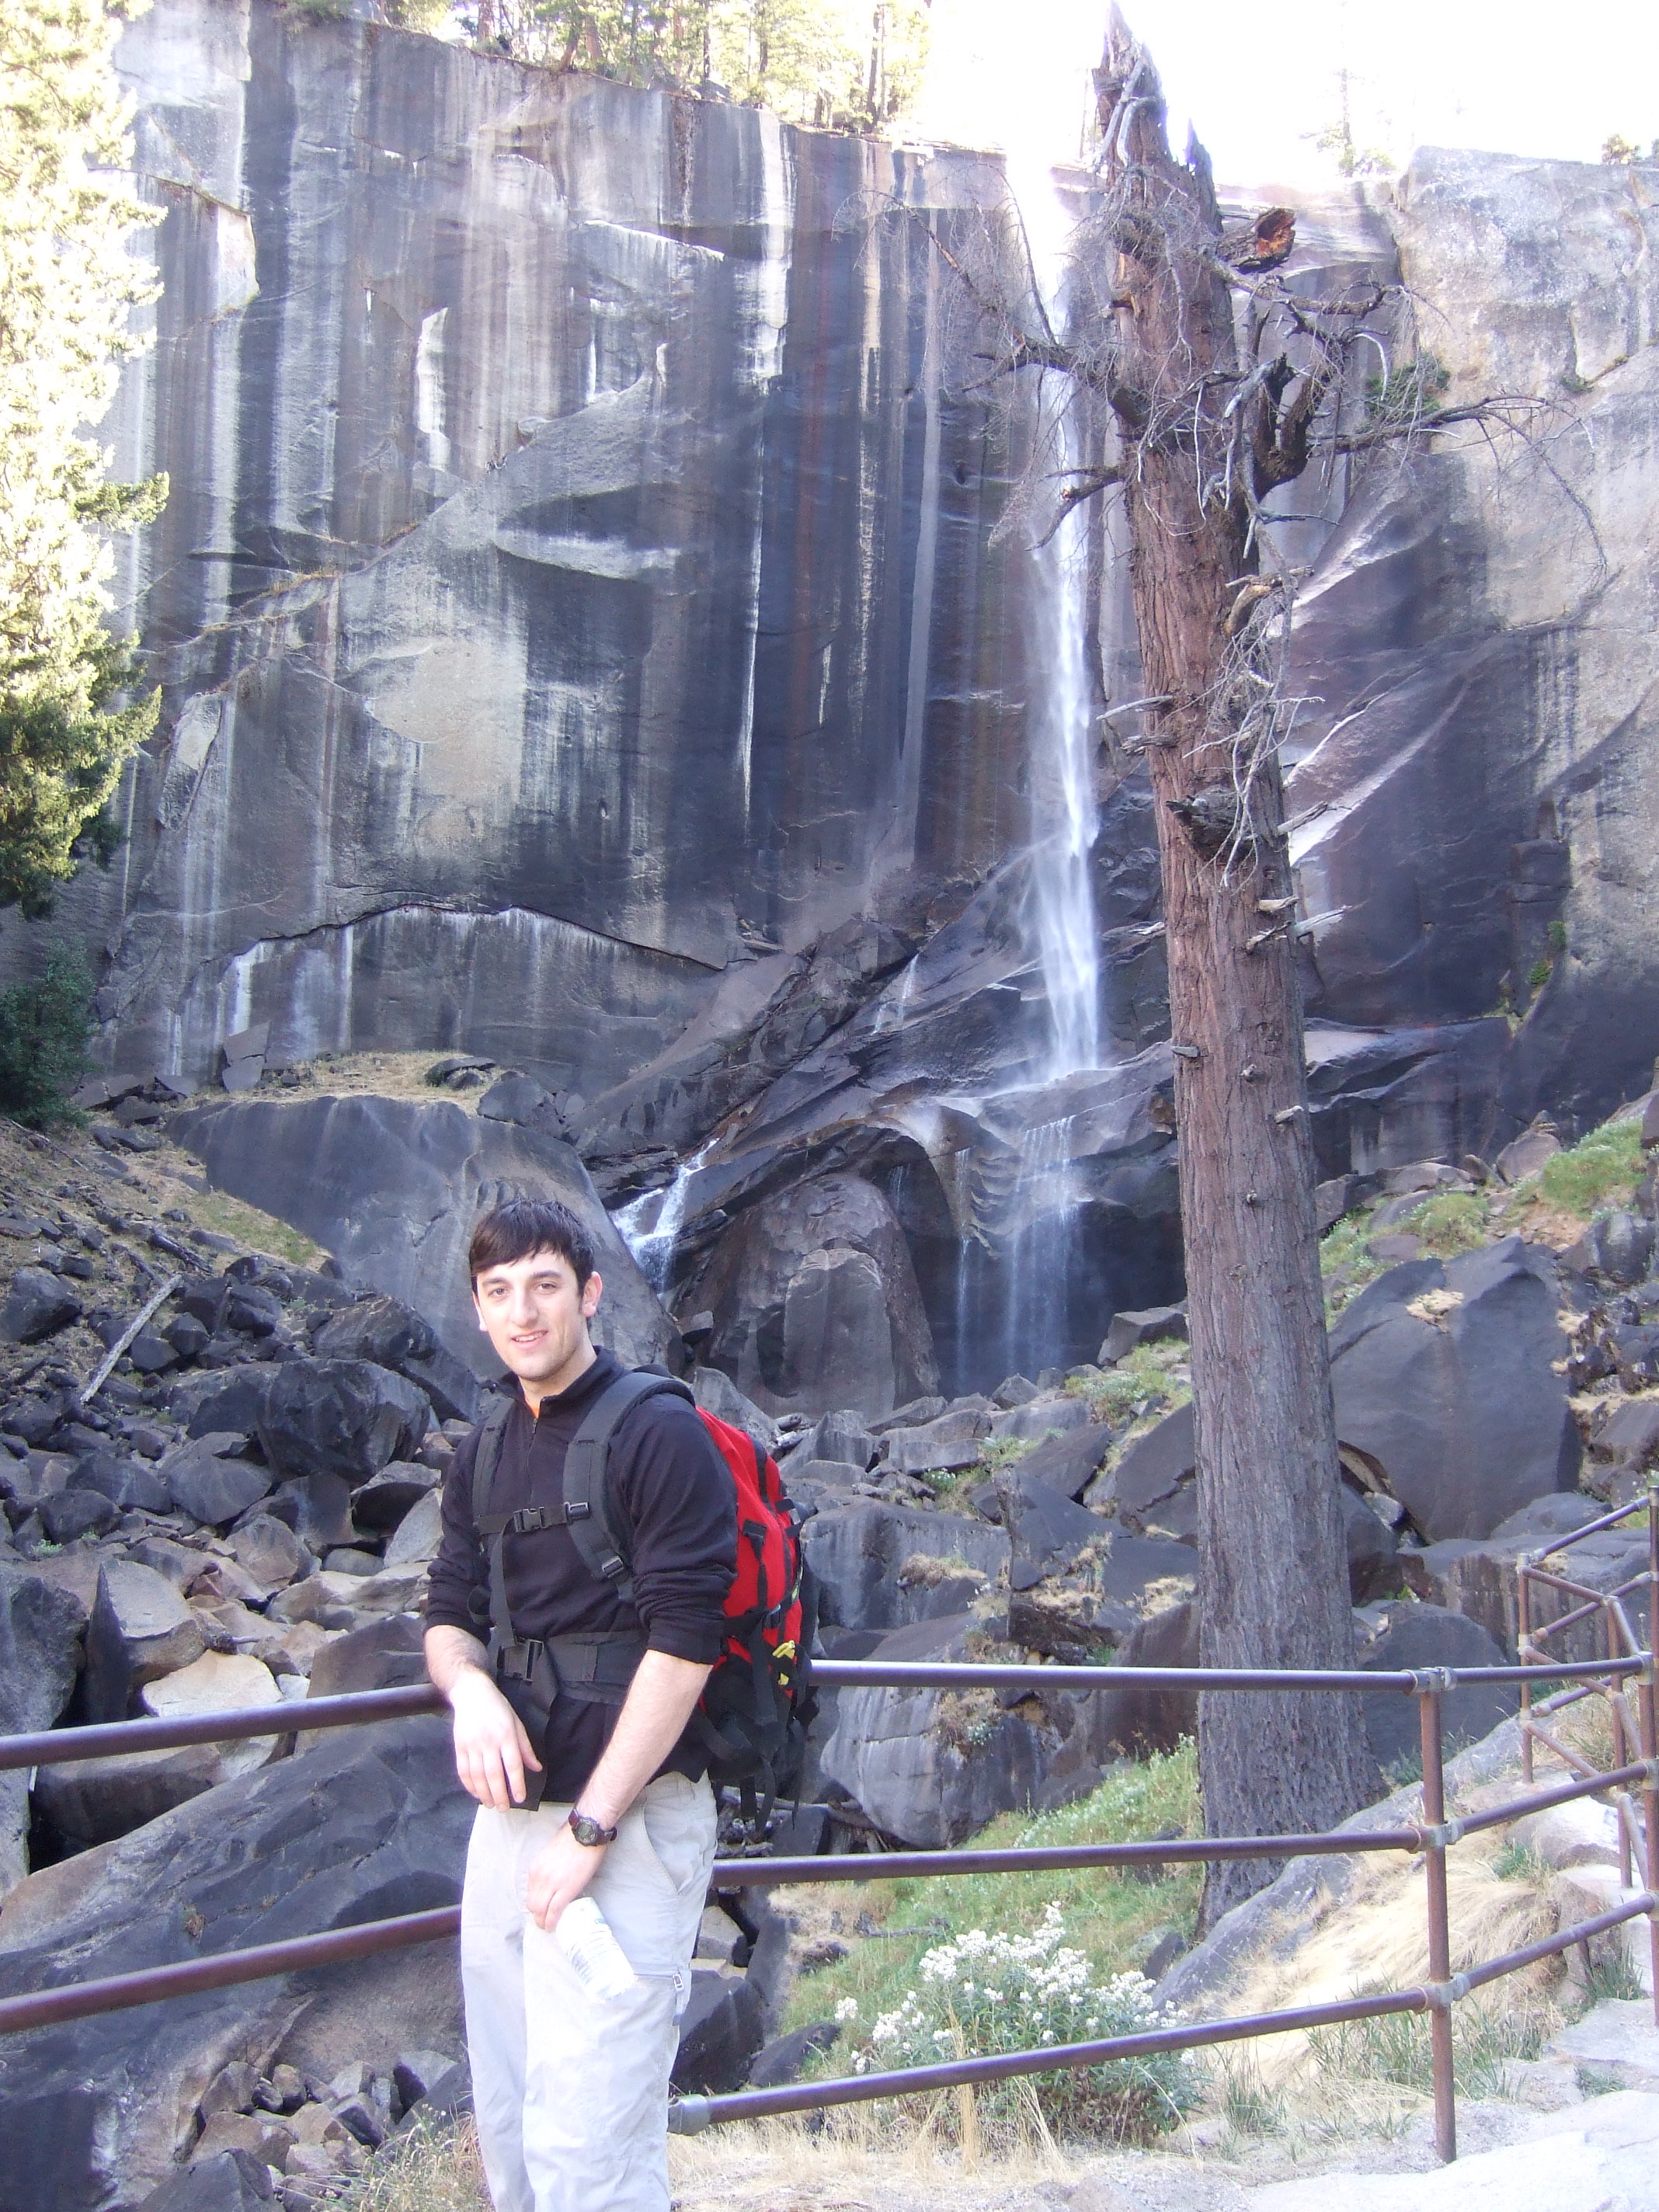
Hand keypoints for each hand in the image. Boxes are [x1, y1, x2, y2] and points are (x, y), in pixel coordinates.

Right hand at [448, 1667, 541, 1808]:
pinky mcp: (459, 1746)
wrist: (471, 1693)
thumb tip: (536, 1768)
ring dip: (484, 1794)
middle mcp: (489, 1741)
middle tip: (504, 1808)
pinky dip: (469, 1785)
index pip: (513, 1765)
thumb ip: (525, 1748)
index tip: (520, 1798)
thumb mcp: (516, 1723)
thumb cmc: (498, 1708)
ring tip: (491, 1804)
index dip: (516, 1784)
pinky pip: (463, 1771)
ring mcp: (472, 1745)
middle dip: (499, 1795)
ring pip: (477, 1776)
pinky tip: (475, 1793)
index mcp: (506, 1735)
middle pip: (494, 1775)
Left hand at [525, 1823, 606, 1931]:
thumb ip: (547, 1869)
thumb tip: (552, 1880)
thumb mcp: (551, 1854)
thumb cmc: (572, 1839)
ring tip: (547, 1926)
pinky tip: (552, 1927)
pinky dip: (551, 1922)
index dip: (535, 1903)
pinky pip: (554, 1911)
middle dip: (536, 1915)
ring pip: (540, 1910)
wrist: (585, 1834)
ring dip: (542, 1921)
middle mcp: (539, 1877)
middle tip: (543, 1921)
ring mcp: (551, 1884)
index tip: (541, 1908)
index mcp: (535, 1868)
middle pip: (532, 1904)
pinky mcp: (566, 1890)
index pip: (530, 1892)